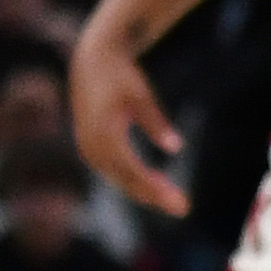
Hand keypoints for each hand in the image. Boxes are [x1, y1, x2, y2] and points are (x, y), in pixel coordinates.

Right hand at [68, 33, 184, 216]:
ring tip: (174, 199)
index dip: (155, 189)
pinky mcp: (91, 145)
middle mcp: (91, 144)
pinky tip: (155, 185)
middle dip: (154, 196)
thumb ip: (156, 121)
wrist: (93, 61)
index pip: (132, 171)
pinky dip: (134, 180)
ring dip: (145, 190)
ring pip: (119, 178)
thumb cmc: (120, 76)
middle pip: (125, 180)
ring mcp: (88, 146)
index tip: (178, 202)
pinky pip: (114, 170)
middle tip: (183, 208)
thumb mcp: (141, 95)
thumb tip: (176, 147)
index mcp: (103, 133)